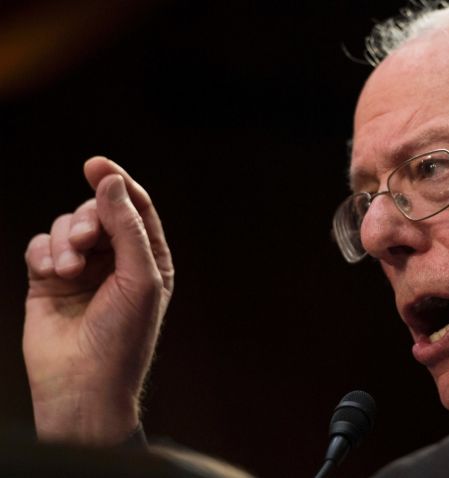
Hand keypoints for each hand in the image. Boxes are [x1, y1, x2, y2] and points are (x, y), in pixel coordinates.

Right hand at [23, 157, 173, 444]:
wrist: (83, 383)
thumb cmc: (123, 336)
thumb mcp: (141, 278)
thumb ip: (128, 227)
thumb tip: (113, 182)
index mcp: (148, 257)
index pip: (135, 207)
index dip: (118, 182)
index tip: (95, 164)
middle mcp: (116, 260)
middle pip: (98, 211)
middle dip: (89, 220)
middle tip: (87, 241)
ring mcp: (82, 269)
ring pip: (67, 225)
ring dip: (66, 241)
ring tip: (69, 270)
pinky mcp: (48, 280)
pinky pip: (40, 246)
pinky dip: (43, 253)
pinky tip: (51, 274)